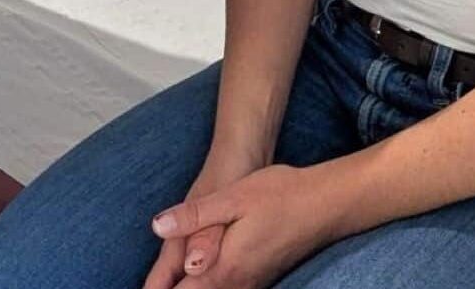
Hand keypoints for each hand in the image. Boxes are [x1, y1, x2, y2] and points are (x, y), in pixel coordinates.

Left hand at [147, 164, 340, 288]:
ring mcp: (250, 284)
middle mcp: (236, 284)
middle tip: (153, 286)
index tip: (148, 288)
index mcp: (223, 269)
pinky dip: (206, 288)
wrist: (326, 204)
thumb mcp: (232, 197)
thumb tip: (158, 227)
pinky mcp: (260, 279)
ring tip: (169, 282)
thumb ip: (193, 216)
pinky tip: (200, 279)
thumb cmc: (280, 195)